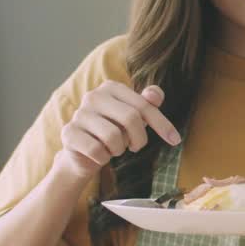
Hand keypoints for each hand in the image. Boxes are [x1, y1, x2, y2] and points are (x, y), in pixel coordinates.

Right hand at [54, 81, 180, 178]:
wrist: (84, 153)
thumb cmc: (114, 131)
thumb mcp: (134, 118)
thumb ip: (146, 104)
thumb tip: (155, 94)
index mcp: (111, 87)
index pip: (144, 105)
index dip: (162, 124)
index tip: (175, 140)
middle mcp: (93, 96)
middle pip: (130, 118)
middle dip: (140, 139)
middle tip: (136, 147)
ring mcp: (79, 114)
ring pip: (113, 136)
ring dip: (119, 149)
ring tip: (114, 148)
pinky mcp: (69, 133)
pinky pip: (96, 150)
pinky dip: (103, 158)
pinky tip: (100, 154)